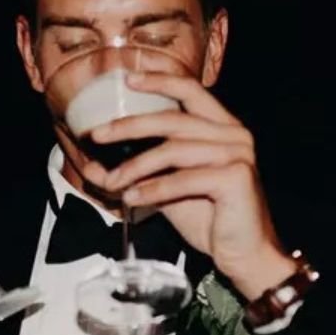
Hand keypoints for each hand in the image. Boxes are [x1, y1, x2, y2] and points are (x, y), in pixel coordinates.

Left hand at [81, 72, 295, 299]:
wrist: (244, 254)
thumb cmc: (209, 218)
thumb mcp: (165, 189)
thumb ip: (137, 172)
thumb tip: (91, 167)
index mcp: (222, 127)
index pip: (191, 90)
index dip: (160, 81)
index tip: (128, 79)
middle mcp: (234, 134)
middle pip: (173, 120)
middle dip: (130, 126)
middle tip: (98, 134)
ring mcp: (238, 154)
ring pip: (174, 150)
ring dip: (136, 166)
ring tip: (112, 182)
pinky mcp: (236, 178)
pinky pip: (183, 179)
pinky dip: (153, 189)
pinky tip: (132, 198)